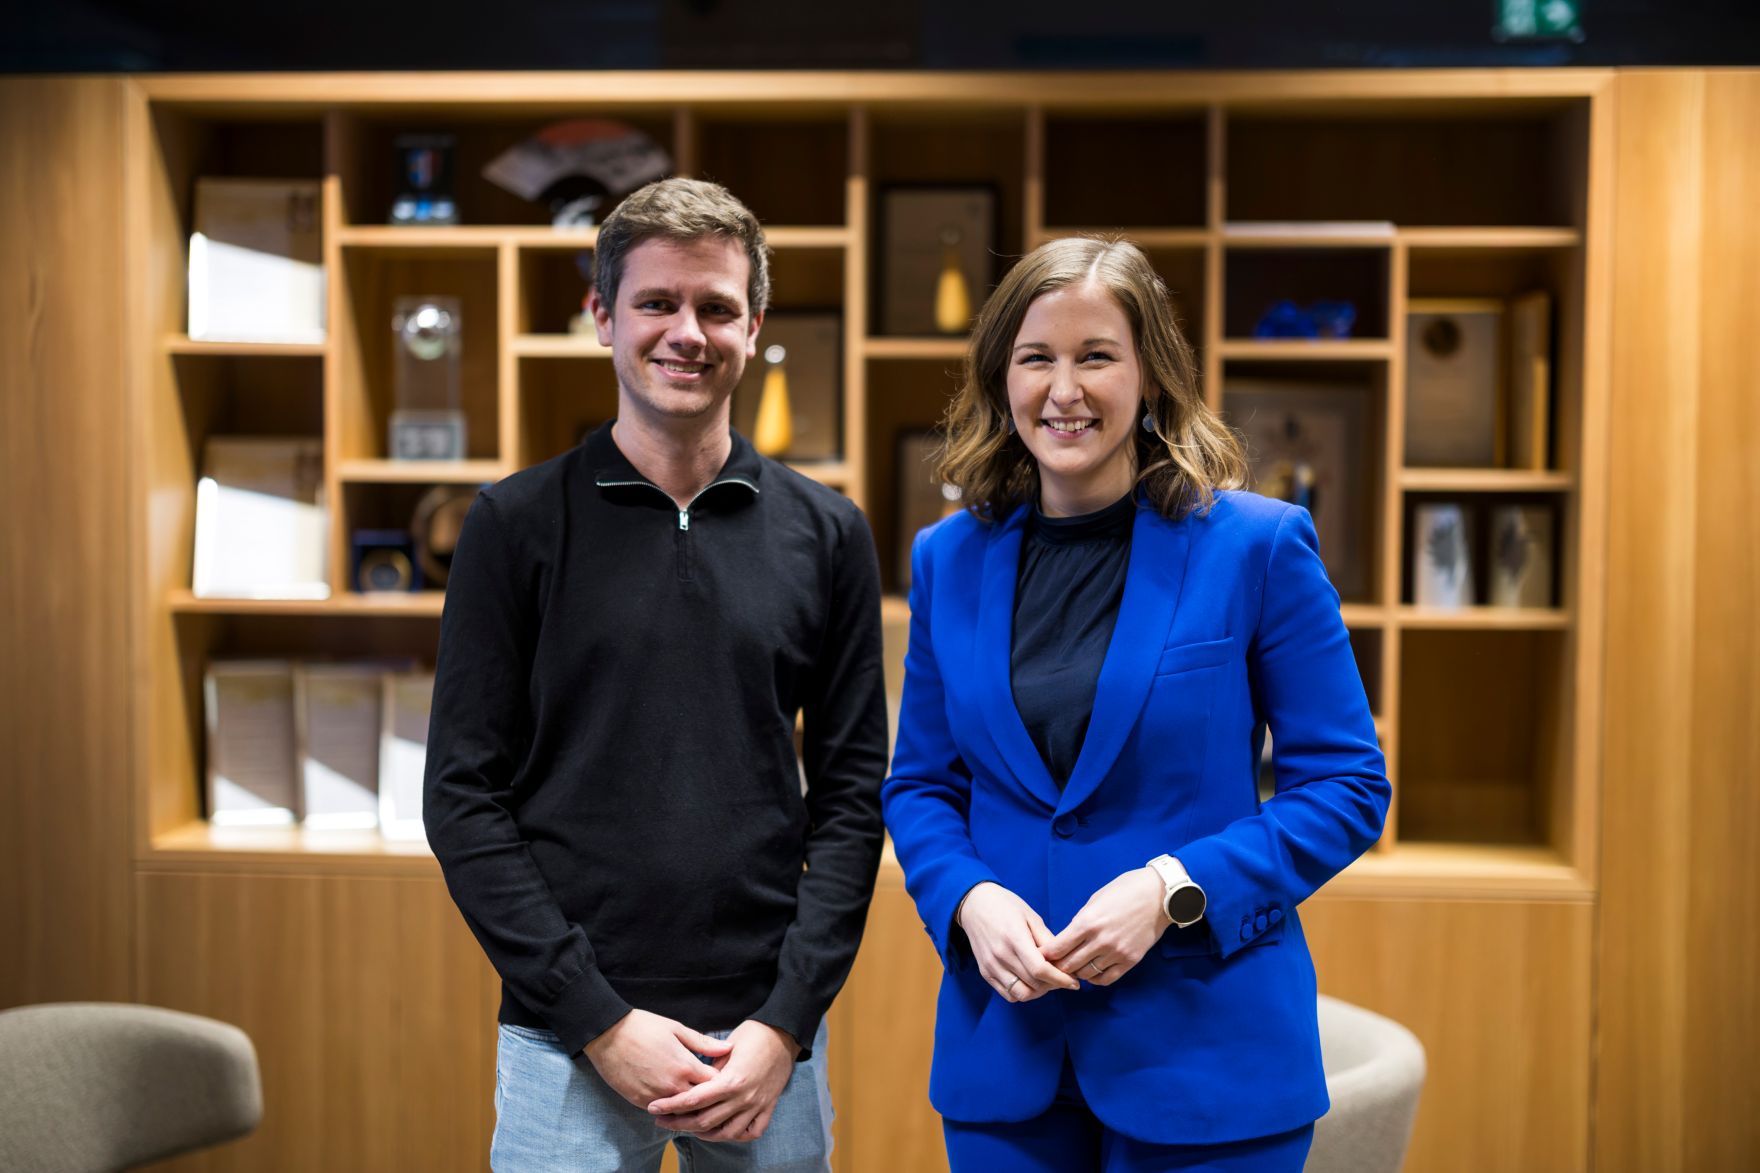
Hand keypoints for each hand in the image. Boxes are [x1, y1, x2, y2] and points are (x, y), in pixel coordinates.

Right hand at [582, 1009, 732, 1109]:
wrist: (606, 1034)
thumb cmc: (643, 1026)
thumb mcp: (676, 1029)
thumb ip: (703, 1043)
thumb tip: (729, 1049)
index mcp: (685, 1066)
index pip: (715, 1084)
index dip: (721, 1082)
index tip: (723, 1077)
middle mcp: (673, 1086)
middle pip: (700, 1103)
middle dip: (708, 1098)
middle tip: (713, 1093)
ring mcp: (655, 1096)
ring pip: (681, 1111)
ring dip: (688, 1107)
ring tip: (694, 1099)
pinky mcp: (639, 1102)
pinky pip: (661, 1111)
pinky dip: (669, 1108)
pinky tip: (672, 1100)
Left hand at [647, 1020, 799, 1140]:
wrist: (784, 1034)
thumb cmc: (753, 1034)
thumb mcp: (727, 1047)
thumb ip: (710, 1069)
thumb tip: (693, 1082)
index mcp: (731, 1080)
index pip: (694, 1100)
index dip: (671, 1105)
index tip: (654, 1107)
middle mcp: (744, 1097)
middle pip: (705, 1120)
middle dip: (679, 1123)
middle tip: (662, 1120)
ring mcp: (757, 1105)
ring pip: (726, 1133)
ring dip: (704, 1134)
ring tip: (689, 1129)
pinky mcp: (768, 1107)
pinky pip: (752, 1132)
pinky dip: (737, 1136)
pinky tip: (723, 1132)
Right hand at [957, 882, 1080, 1002]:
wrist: (974, 904)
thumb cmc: (1005, 906)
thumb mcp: (1031, 916)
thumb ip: (1047, 940)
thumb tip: (1065, 960)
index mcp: (1015, 937)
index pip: (1040, 969)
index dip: (1060, 979)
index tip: (1074, 982)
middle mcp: (1001, 955)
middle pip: (1034, 984)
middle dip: (1054, 985)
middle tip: (1063, 978)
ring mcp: (991, 966)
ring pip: (1021, 994)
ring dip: (1039, 992)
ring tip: (1047, 981)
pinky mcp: (985, 972)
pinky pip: (1008, 994)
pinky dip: (1023, 993)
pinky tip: (1031, 982)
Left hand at [1042, 867, 1169, 986]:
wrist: (1159, 895)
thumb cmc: (1125, 890)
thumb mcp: (1095, 900)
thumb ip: (1081, 921)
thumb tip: (1068, 939)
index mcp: (1087, 922)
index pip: (1058, 948)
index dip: (1046, 955)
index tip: (1041, 955)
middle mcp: (1100, 941)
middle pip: (1069, 965)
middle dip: (1057, 967)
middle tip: (1053, 966)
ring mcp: (1116, 952)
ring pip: (1086, 974)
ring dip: (1076, 973)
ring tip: (1073, 968)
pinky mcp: (1130, 960)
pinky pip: (1106, 979)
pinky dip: (1095, 979)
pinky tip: (1091, 972)